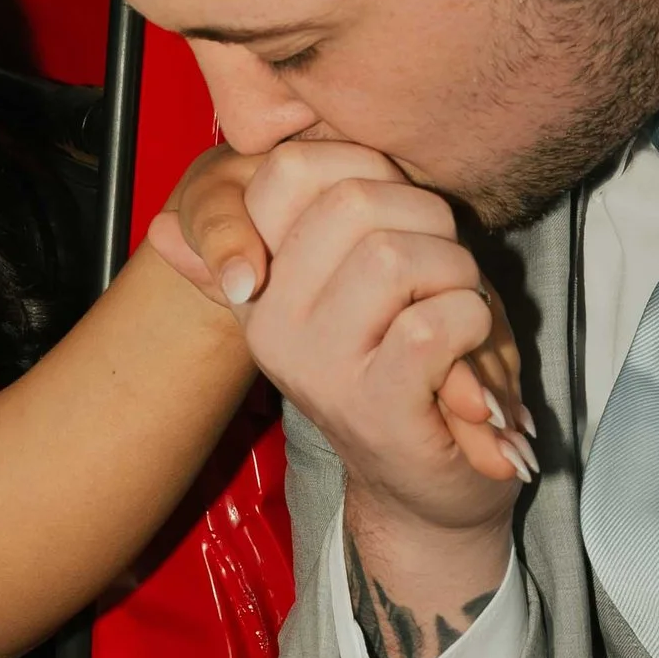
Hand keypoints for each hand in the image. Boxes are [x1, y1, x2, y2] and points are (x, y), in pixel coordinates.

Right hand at [231, 159, 528, 644]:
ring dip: (458, 277)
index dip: (370, 166)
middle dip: (430, 222)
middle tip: (446, 272)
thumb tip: (184, 220)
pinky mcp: (374, 407)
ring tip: (461, 315)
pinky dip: (474, 325)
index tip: (402, 215)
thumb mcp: (364, 283)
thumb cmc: (416, 365)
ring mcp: (317, 365)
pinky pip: (434, 322)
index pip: (288, 167)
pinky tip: (470, 357)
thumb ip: (329, 224)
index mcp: (264, 278)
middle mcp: (271, 318)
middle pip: (354, 200)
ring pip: (395, 256)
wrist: (431, 491)